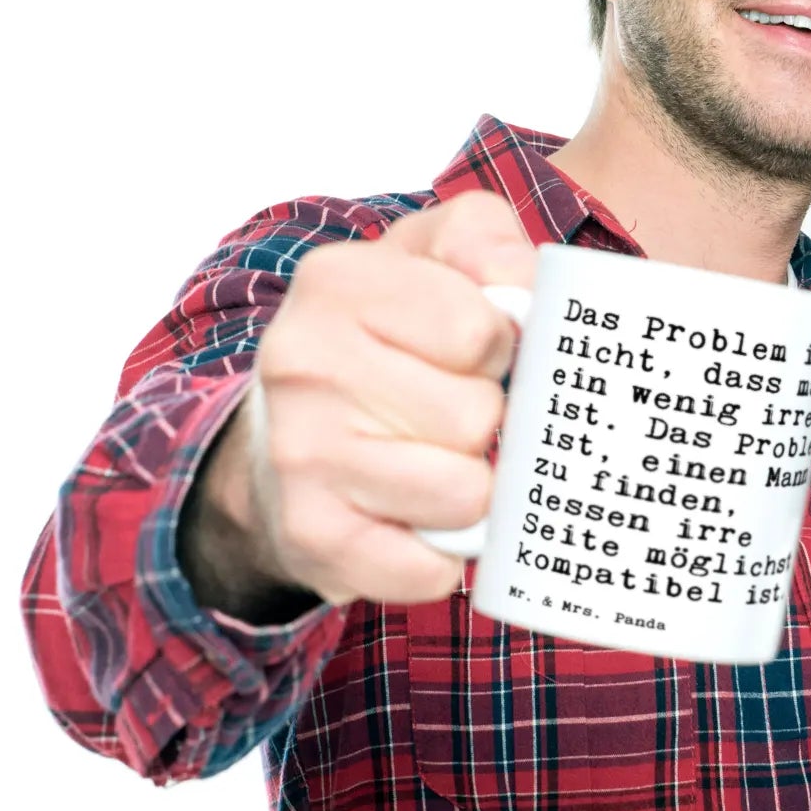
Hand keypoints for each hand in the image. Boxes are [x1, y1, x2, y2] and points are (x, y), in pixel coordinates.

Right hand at [181, 190, 536, 614]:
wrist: (285, 436)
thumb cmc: (388, 337)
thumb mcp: (435, 255)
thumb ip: (488, 242)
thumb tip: (524, 292)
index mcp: (337, 281)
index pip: (481, 330)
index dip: (498, 347)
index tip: (469, 351)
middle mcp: (302, 363)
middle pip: (477, 416)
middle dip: (484, 419)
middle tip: (445, 410)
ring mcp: (300, 455)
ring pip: (466, 494)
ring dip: (471, 486)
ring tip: (433, 459)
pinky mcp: (311, 538)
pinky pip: (432, 569)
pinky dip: (443, 554)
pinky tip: (415, 519)